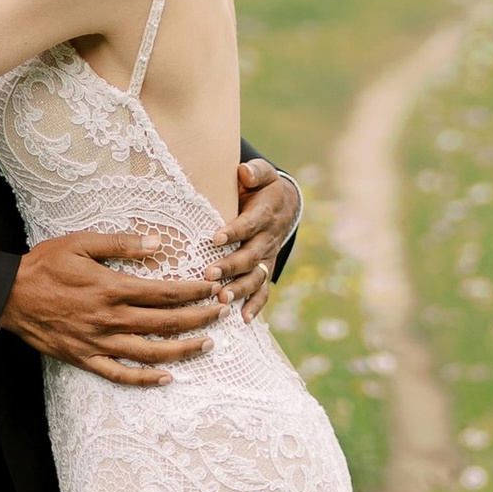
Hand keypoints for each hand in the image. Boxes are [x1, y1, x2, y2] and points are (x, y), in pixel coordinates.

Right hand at [0, 229, 227, 384]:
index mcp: (112, 288)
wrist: (8, 296)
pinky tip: (167, 378)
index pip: (165, 293)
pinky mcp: (85, 358)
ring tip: (208, 345)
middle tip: (223, 313)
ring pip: (150, 352)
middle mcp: (110, 318)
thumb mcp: (81, 243)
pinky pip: (120, 375)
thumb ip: (121, 243)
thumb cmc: (44, 265)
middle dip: (200, 318)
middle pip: (165, 323)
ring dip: (183, 350)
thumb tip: (157, 243)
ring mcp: (98, 342)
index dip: (194, 292)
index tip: (213, 288)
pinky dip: (145, 380)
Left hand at [218, 160, 301, 319]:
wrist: (284, 204)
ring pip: (256, 276)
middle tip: (208, 275)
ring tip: (222, 299)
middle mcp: (268, 238)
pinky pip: (263, 291)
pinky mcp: (265, 269)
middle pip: (250, 255)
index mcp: (266, 213)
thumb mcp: (262, 174)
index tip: (214, 238)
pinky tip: (242, 319)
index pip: (249, 224)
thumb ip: (255, 172)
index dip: (234, 231)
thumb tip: (244, 172)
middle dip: (230, 266)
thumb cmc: (262, 187)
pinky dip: (255, 306)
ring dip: (240, 289)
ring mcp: (268, 257)